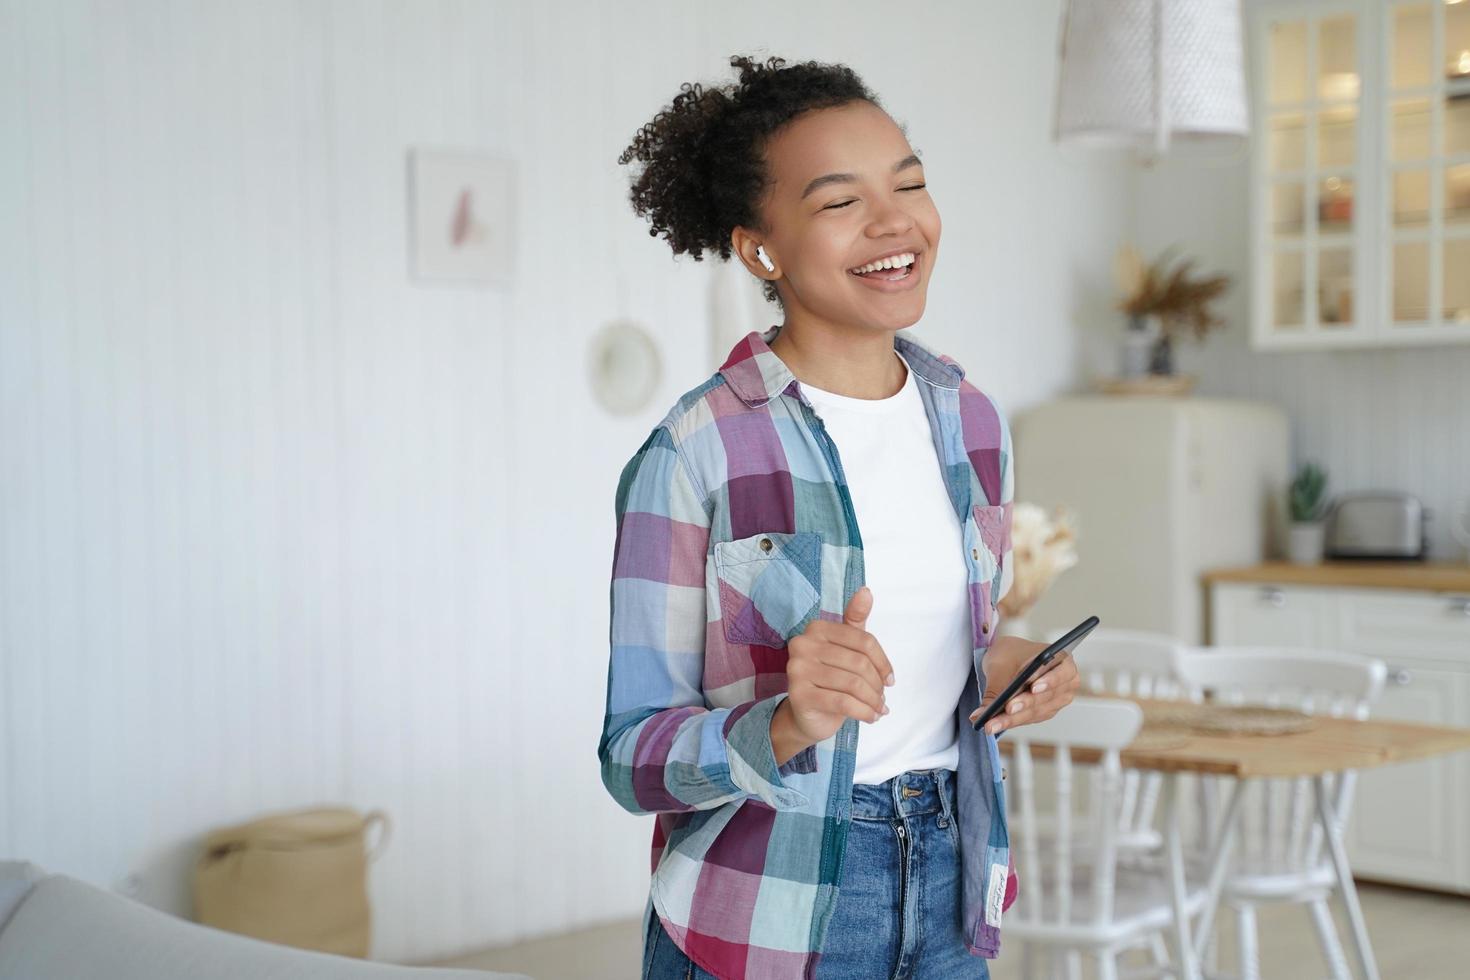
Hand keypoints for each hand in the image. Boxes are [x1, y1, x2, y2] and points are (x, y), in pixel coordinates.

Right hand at [774, 587, 894, 757]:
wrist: (806, 714)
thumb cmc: (829, 678)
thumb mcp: (845, 647)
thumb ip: (855, 619)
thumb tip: (866, 591)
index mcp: (816, 628)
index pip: (863, 640)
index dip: (883, 662)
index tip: (890, 679)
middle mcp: (802, 645)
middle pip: (859, 663)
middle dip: (877, 685)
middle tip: (882, 698)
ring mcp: (797, 670)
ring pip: (853, 684)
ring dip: (872, 700)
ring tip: (878, 709)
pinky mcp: (799, 695)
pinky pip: (843, 702)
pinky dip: (863, 712)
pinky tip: (870, 717)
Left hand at [969, 634, 1080, 735]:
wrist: (1008, 658)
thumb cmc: (1010, 655)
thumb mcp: (999, 666)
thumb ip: (994, 688)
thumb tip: (981, 714)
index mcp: (1062, 659)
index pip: (1058, 672)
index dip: (1048, 681)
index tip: (1032, 688)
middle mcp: (1066, 680)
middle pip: (1046, 696)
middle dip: (1024, 704)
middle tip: (1006, 709)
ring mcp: (1058, 698)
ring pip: (1037, 711)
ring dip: (1014, 718)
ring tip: (993, 723)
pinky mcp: (1047, 710)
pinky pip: (1031, 718)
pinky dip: (1013, 721)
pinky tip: (997, 724)